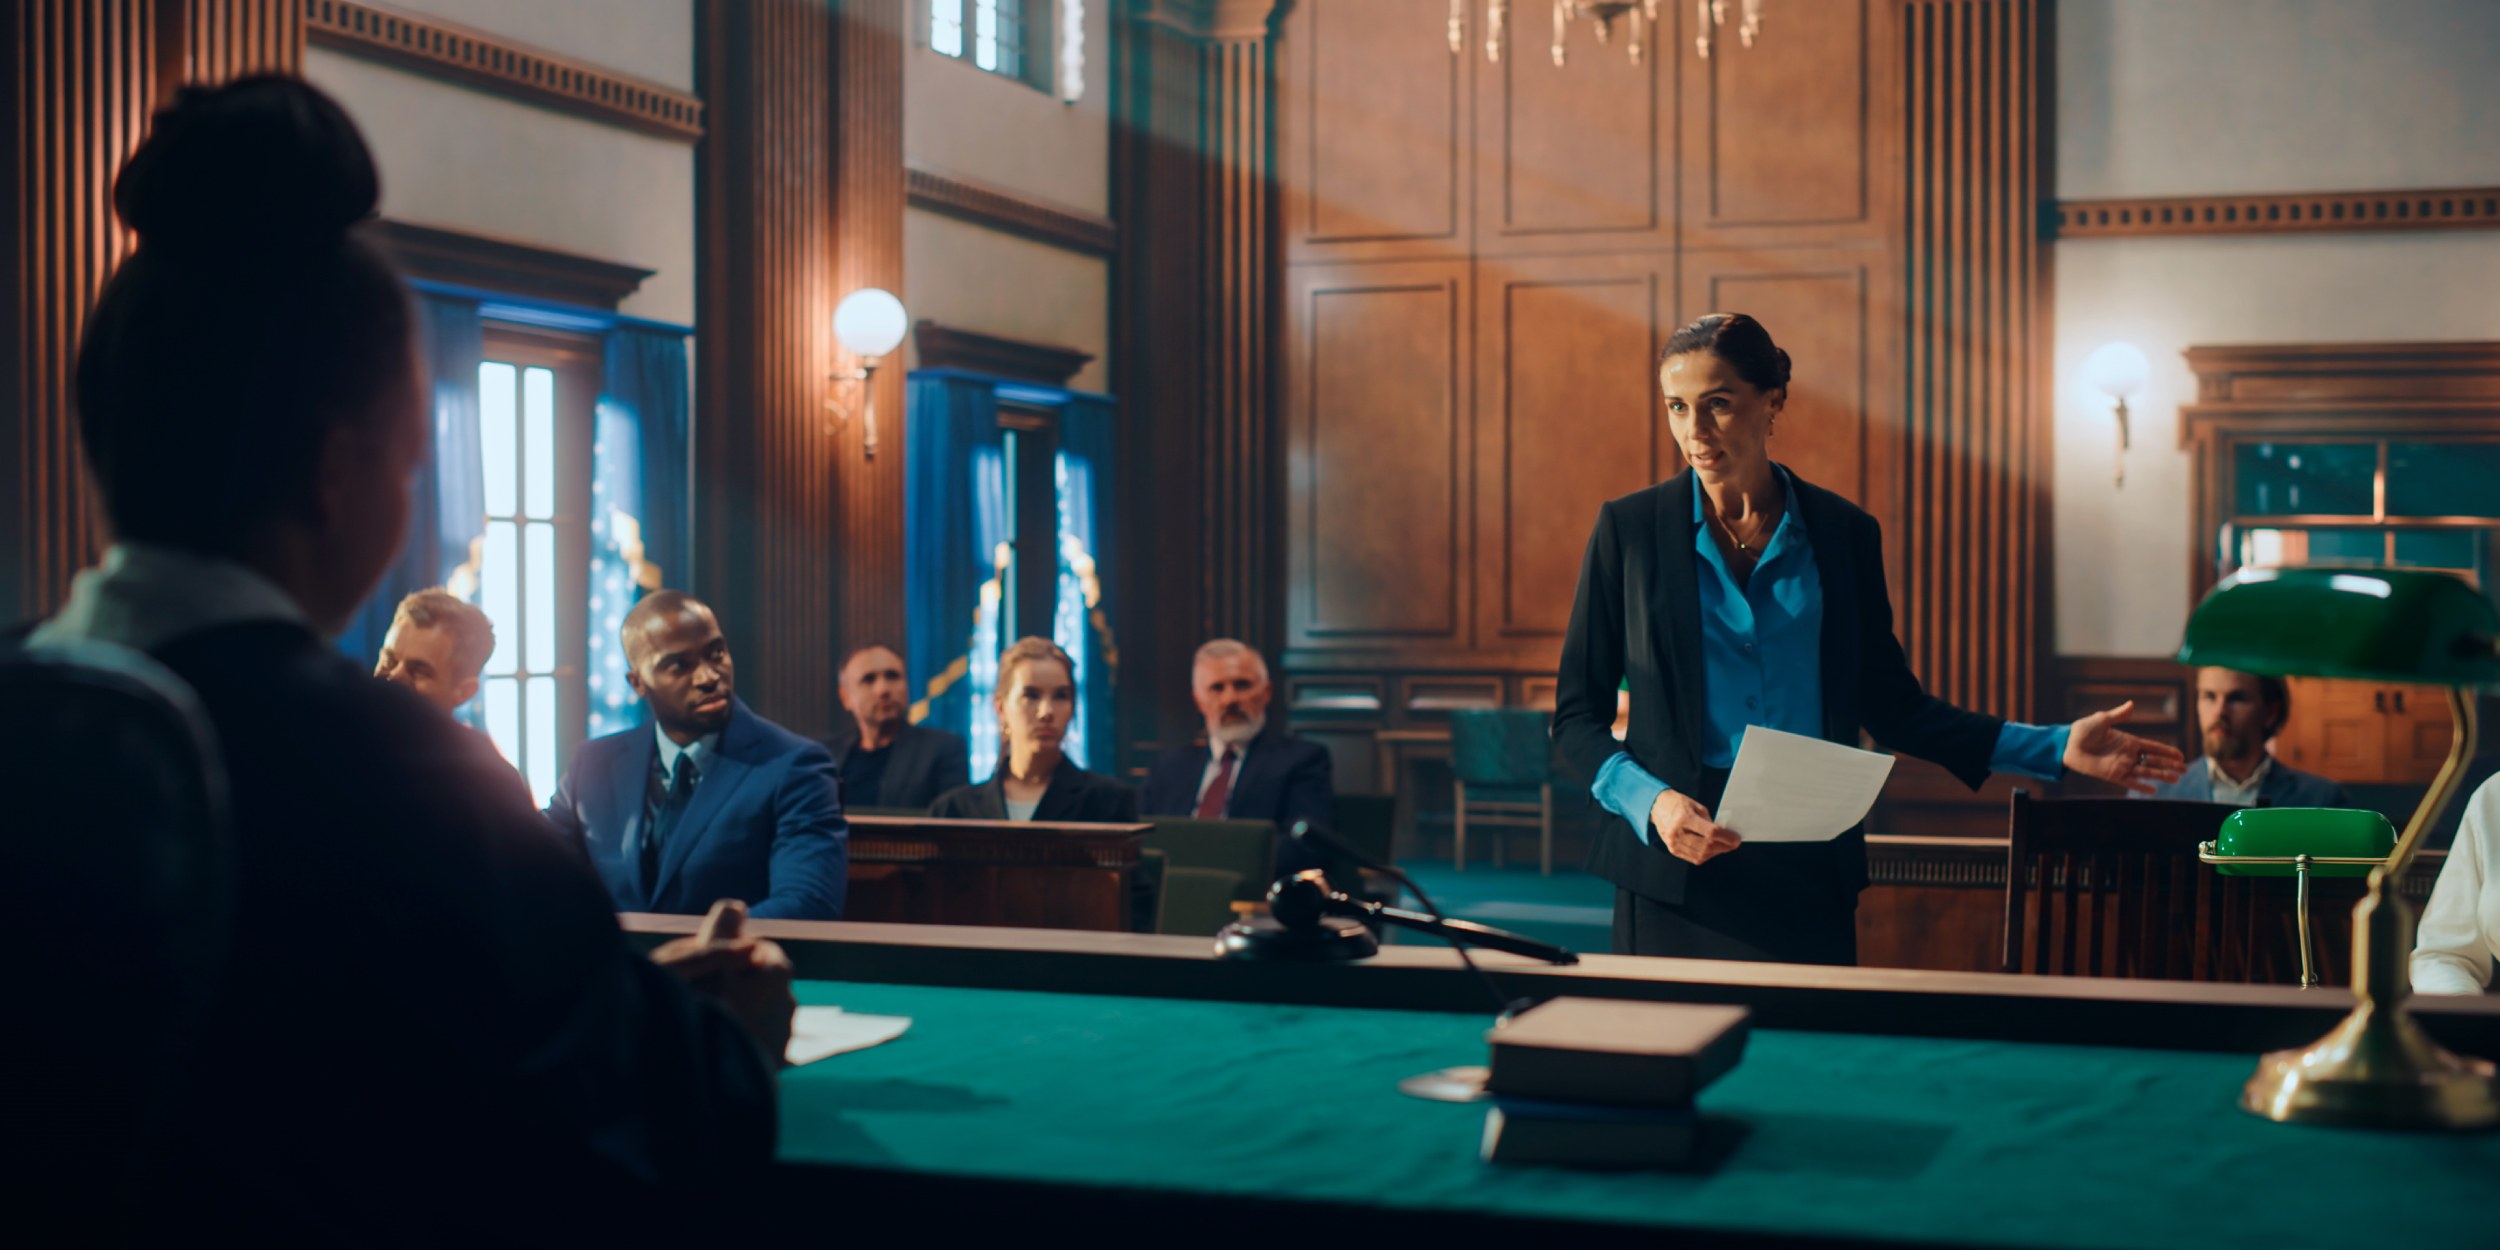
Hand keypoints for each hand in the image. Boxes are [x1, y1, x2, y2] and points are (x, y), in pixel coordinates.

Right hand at [651, 900, 795, 1064]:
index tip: (700, 967)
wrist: (713, 1083)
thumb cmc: (705, 1014)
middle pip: (754, 979)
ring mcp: (783, 1035)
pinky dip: (739, 1038)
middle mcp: (789, 1002)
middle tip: (698, 994)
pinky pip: (754, 1039)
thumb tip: (736, 905)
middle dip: (731, 982)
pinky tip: (715, 1045)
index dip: (723, 952)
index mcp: (778, 972)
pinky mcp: (774, 1063)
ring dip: (735, 1011)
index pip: (751, 947)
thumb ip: (721, 929)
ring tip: (705, 1022)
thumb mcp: (702, 961)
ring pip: (755, 1010)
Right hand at [1648, 789, 1741, 865]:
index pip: (1710, 832)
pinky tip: (1712, 850)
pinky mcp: (1673, 850)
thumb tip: (1724, 836)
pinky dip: (1706, 856)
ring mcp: (1673, 843)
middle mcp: (1677, 833)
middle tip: (1733, 844)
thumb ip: (1710, 822)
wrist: (1658, 807)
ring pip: (1701, 855)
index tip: (1736, 840)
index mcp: (1684, 818)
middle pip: (1706, 846)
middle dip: (1724, 847)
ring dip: (1716, 852)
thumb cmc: (1679, 804)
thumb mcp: (1697, 807)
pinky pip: (1694, 858)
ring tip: (1723, 847)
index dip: (1726, 837)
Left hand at [2063, 700, 2188, 794]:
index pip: (2153, 747)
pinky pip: (2130, 782)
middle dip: (2170, 765)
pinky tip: (2153, 791)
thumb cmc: (2083, 730)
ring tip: (2176, 778)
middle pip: (2154, 761)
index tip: (2181, 756)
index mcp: (2128, 741)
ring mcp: (2121, 765)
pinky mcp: (2113, 775)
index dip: (2167, 751)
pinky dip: (2141, 786)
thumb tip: (2132, 704)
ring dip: (2161, 775)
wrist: (2068, 744)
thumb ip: (2118, 715)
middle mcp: (2128, 754)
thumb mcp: (2102, 719)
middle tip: (2185, 770)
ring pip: (2146, 772)